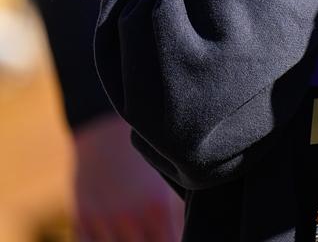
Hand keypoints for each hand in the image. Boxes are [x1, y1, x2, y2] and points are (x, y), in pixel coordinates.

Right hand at [73, 113, 183, 240]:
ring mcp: (103, 220)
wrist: (107, 132)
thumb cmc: (145, 159)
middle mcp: (129, 217)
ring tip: (136, 236)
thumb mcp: (165, 184)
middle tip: (153, 236)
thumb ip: (174, 214)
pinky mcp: (81, 218)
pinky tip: (113, 238)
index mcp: (157, 209)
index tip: (178, 239)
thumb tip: (188, 233)